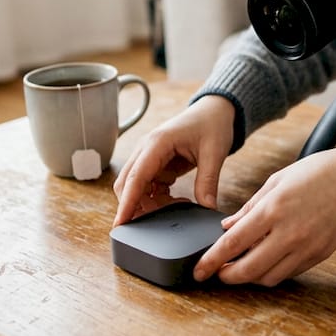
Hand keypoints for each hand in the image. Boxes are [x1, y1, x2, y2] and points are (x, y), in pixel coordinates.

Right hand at [112, 95, 234, 226]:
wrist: (215, 111)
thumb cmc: (212, 125)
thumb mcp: (214, 153)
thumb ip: (208, 182)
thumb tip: (207, 209)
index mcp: (157, 143)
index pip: (135, 177)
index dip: (127, 203)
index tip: (120, 224)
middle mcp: (146, 149)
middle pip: (128, 185)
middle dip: (139, 206)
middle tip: (163, 220)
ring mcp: (149, 156)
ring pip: (137, 188)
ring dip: (152, 203)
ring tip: (180, 204)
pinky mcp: (155, 164)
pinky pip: (148, 187)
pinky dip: (158, 198)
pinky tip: (178, 199)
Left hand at [193, 144, 335, 286]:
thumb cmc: (319, 172)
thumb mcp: (278, 180)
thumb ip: (251, 207)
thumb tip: (229, 227)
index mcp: (273, 210)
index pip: (232, 244)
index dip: (210, 261)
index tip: (199, 270)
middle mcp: (288, 233)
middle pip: (248, 270)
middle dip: (227, 276)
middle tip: (218, 273)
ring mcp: (306, 247)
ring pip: (268, 278)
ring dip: (250, 277)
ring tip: (242, 266)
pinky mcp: (319, 255)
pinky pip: (289, 273)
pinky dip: (273, 271)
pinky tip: (267, 260)